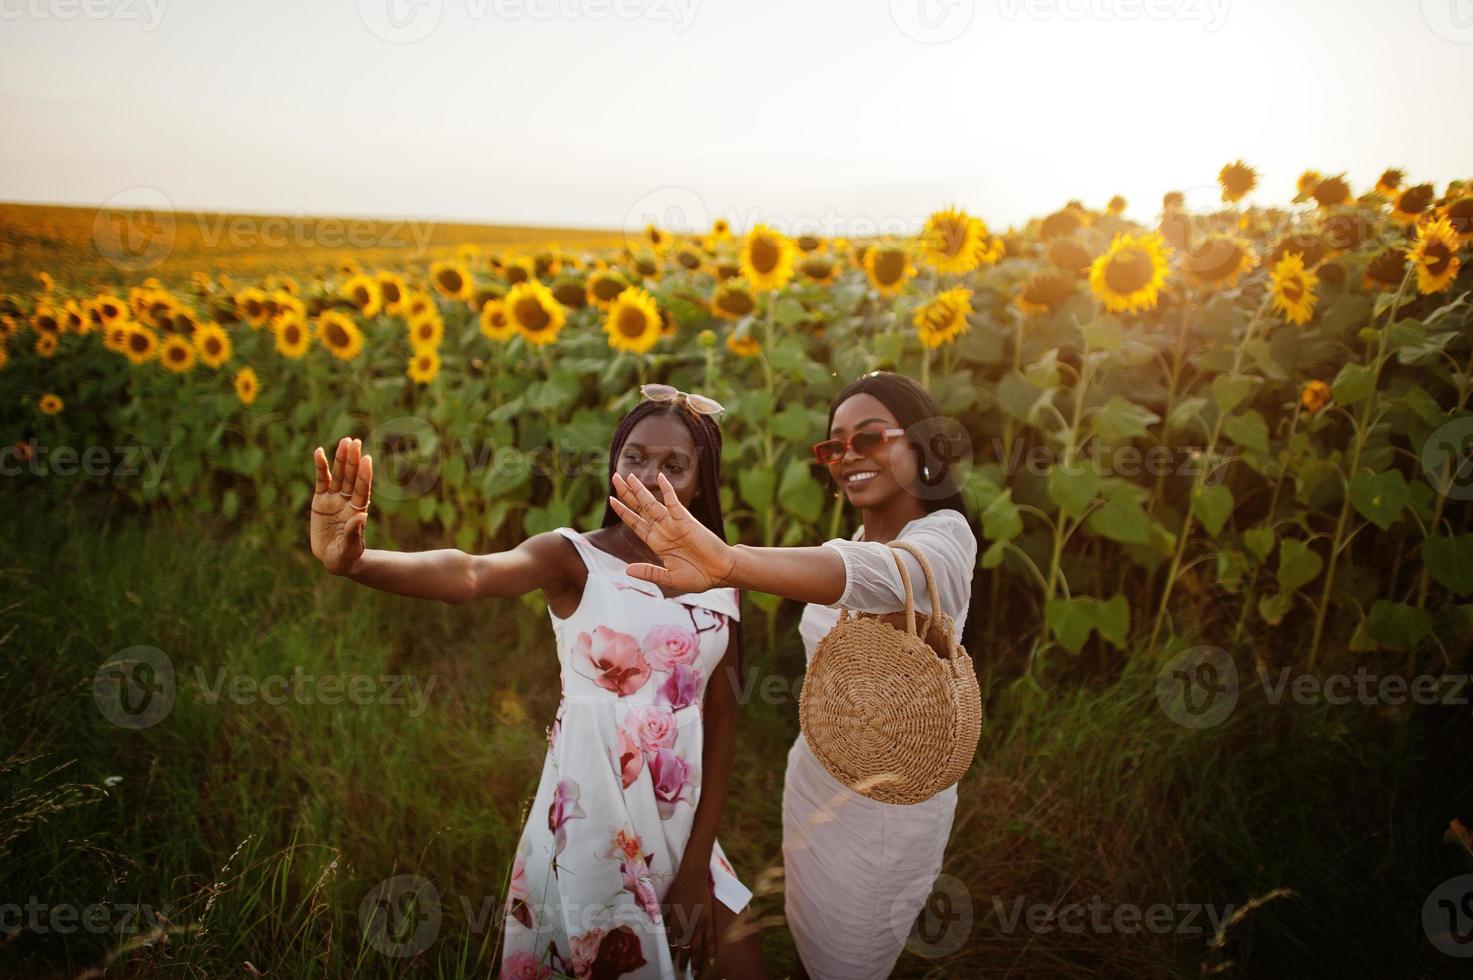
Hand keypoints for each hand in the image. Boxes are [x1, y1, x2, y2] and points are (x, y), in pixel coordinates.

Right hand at [311, 436, 372, 575]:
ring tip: (345, 441)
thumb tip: (362, 515)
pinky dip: (320, 466)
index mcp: (357, 511)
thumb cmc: (346, 556)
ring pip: (338, 475)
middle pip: (351, 477)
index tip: (367, 459)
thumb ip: (354, 532)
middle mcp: (347, 501)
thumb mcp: (350, 548)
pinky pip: (321, 480)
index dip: (364, 475)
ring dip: (341, 458)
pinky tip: (320, 451)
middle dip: (353, 460)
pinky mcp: (321, 500)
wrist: (334, 559)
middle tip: (355, 441)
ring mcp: (335, 499)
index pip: (362, 489)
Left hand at [608, 471, 736, 592]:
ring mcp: (673, 524)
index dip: (623, 512)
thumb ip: (649, 573)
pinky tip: (660, 478)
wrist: (721, 572)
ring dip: (639, 490)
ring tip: (627, 476)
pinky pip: (674, 502)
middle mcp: (663, 530)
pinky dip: (667, 490)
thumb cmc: (698, 577)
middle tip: (614, 478)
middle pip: (640, 508)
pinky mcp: (686, 520)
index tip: (611, 500)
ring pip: (651, 504)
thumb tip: (627, 570)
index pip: (635, 523)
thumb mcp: (669, 578)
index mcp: (657, 543)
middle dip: (626, 494)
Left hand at [661, 861, 715, 975]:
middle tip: (682, 972)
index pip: (672, 944)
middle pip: (685, 949)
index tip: (670, 963)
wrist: (692, 877)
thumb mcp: (666, 904)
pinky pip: (710, 939)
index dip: (672, 954)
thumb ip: (665, 919)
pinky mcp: (708, 921)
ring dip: (696, 961)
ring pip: (697, 947)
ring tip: (696, 973)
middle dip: (683, 962)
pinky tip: (711, 960)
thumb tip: (661, 930)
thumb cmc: (676, 888)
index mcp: (675, 923)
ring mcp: (699, 925)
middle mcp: (687, 927)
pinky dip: (711, 950)